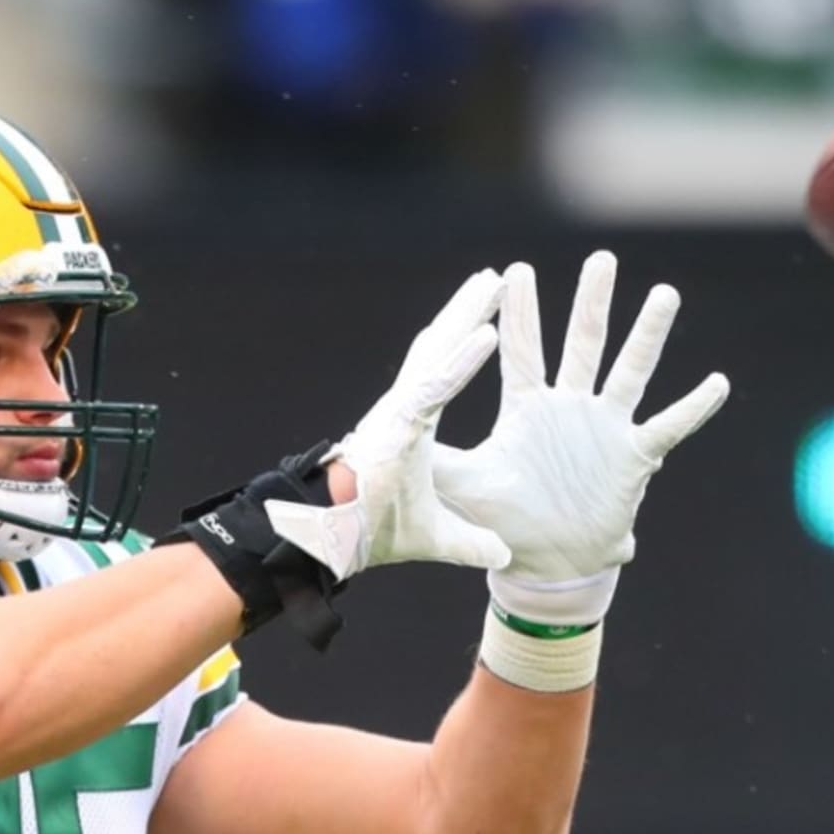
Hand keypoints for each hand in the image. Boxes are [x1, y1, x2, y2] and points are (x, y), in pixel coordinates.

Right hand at [264, 270, 512, 579]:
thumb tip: (504, 556)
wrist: (330, 542)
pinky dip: (460, 363)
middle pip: (440, 350)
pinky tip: (486, 334)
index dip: (462, 346)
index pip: (441, 375)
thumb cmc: (367, 531)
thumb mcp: (435, 536)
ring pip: (437, 355)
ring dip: (466, 317)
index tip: (487, 319)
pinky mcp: (396, 426)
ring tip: (492, 281)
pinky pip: (435, 387)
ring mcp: (398, 414)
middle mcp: (403, 411)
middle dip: (466, 313)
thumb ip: (469, 541)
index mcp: (410, 427)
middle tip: (493, 278)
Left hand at [433, 250, 728, 624]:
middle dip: (591, 304)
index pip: (522, 352)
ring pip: (630, 372)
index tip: (514, 270)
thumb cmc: (507, 520)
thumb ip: (436, 460)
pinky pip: (668, 427)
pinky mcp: (633, 457)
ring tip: (664, 294)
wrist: (546, 562)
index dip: (520, 314)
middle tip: (602, 259)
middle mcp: (570, 409)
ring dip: (648, 336)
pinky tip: (717, 382)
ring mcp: (605, 428)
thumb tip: (389, 444)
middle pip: (582, 345)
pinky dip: (692, 408)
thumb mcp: (467, 487)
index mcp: (529, 410)